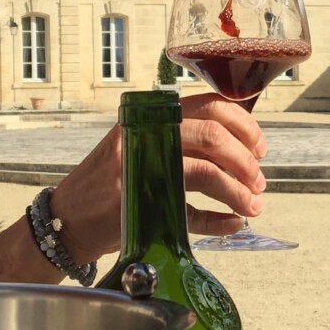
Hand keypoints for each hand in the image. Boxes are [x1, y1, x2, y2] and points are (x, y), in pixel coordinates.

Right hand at [49, 93, 266, 258]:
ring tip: (251, 205)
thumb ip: (186, 142)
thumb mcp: (145, 147)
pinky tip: (232, 223)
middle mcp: (145, 134)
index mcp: (152, 116)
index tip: (260, 147)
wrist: (69, 217)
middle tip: (259, 181)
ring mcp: (139, 167)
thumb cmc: (114, 182)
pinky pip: (190, 212)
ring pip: (205, 172)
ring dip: (238, 191)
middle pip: (213, 135)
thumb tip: (246, 152)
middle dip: (245, 161)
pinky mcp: (136, 202)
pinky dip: (219, 220)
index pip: (209, 105)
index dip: (244, 125)